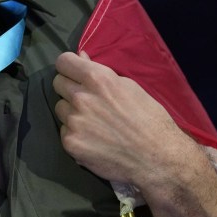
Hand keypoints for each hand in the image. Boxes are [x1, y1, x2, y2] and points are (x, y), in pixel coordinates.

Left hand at [52, 51, 194, 186]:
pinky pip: (64, 130)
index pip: (63, 62)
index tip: (75, 73)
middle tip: (87, 100)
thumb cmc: (150, 119)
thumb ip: (102, 73)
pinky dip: (75, 133)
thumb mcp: (130, 87)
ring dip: (72, 112)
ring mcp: (74, 121)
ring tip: (93, 122)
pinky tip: (93, 139)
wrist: (158, 158)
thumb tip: (81, 57)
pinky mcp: (71, 142)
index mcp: (97, 79)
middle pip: (58, 83)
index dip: (69, 67)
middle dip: (69, 88)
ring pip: (60, 108)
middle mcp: (81, 97)